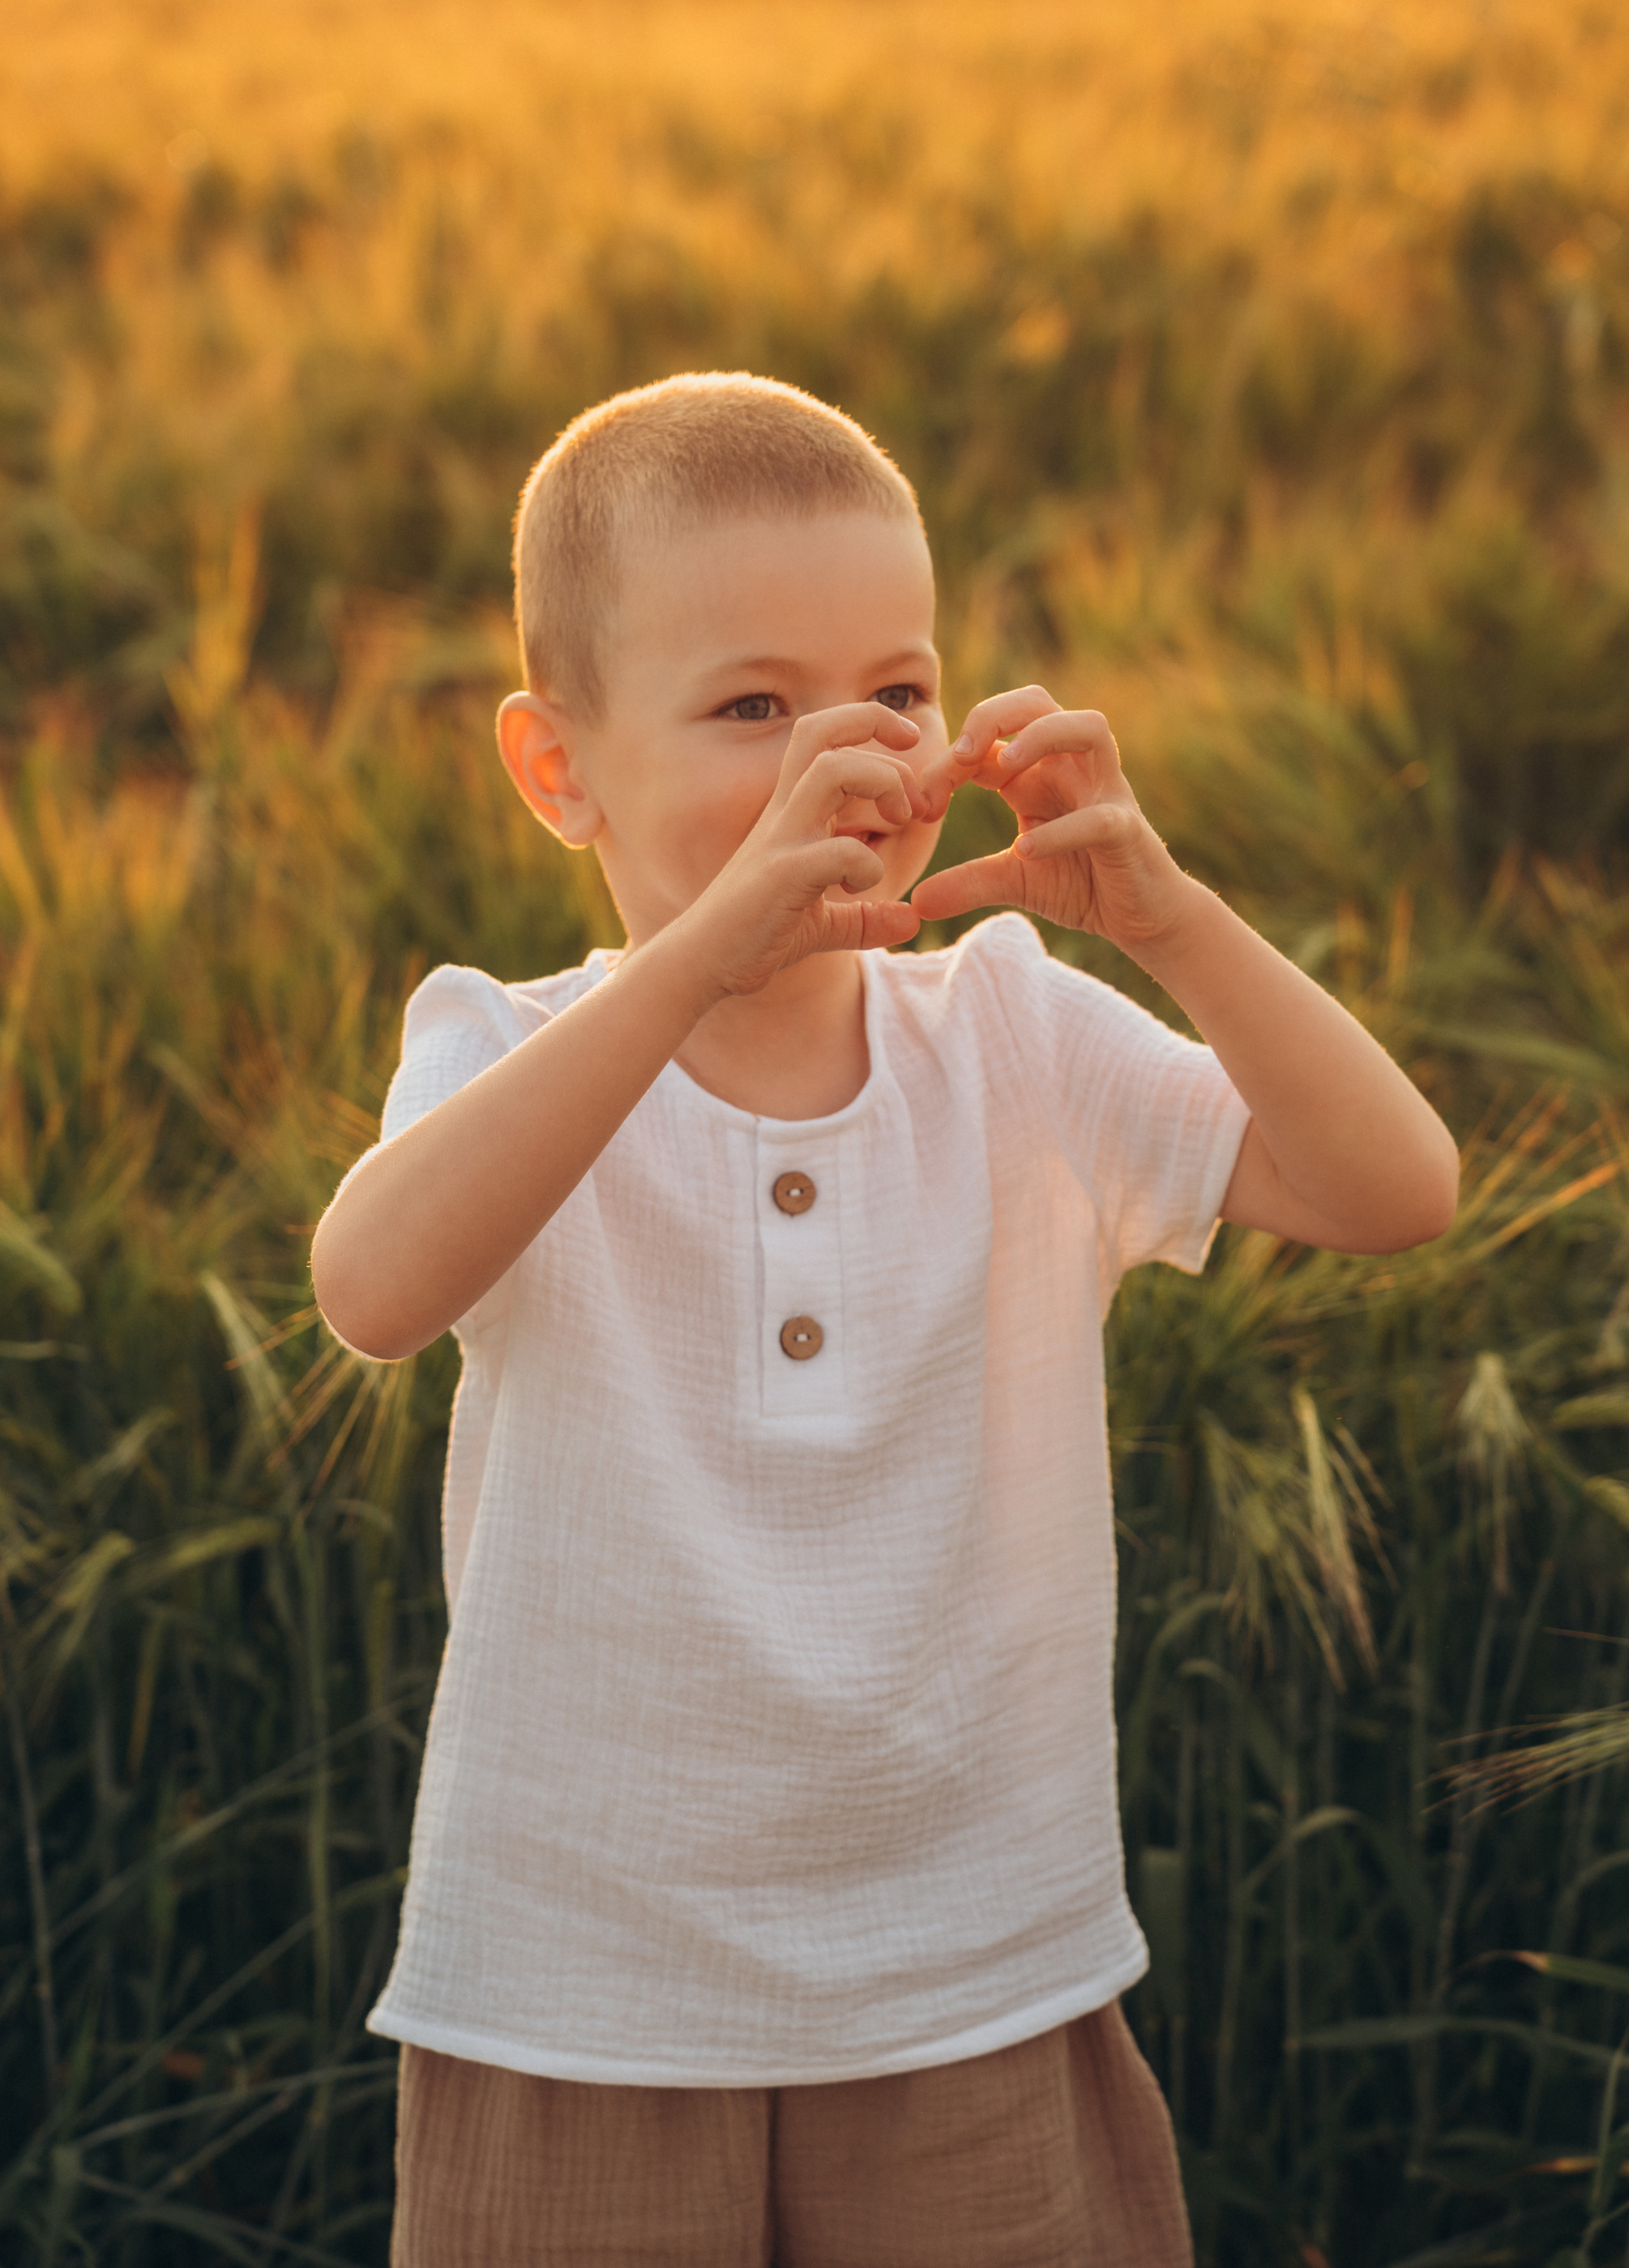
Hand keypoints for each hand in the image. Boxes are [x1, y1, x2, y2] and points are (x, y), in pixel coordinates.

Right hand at [675, 702, 926, 998]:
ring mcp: (781, 840)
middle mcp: (784, 812)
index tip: (907, 743)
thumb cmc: (754, 937)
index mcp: (791, 809)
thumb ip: (865, 918)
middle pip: (823, 729)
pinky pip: (838, 850)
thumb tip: (911, 921)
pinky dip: (867, 865)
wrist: (701, 963)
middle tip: (914, 799)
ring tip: (898, 822)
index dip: (869, 720)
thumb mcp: (822, 926)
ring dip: (881, 783)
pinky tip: (860, 888)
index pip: (823, 733)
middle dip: (881, 740)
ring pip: (832, 770)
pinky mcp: (782, 876)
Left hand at [910, 686, 1192, 954]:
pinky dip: (1063, 829)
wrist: (1141, 917)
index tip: (919, 807)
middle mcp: (1072, 767)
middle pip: (1038, 702)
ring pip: (1087, 728)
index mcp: (1038, 772)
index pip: (988, 740)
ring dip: (1043, 735)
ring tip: (1004, 767)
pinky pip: (1100, 816)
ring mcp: (1106, 791)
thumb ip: (968, 882)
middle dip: (993, 715)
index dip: (948, 762)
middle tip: (960, 755)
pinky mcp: (1128, 830)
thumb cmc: (1083, 883)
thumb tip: (916, 902)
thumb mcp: (1014, 879)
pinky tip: (1026, 850)